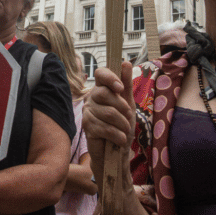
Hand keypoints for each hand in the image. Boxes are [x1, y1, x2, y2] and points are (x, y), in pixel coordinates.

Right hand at [82, 61, 134, 187]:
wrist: (116, 151)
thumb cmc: (122, 125)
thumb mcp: (128, 103)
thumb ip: (126, 84)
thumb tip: (126, 62)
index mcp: (102, 89)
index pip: (100, 74)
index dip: (110, 77)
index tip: (120, 88)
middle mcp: (92, 98)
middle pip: (104, 93)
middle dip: (121, 107)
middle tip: (128, 116)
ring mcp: (87, 112)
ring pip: (108, 112)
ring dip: (123, 124)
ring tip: (124, 130)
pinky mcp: (87, 127)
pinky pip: (105, 127)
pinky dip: (118, 135)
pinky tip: (120, 139)